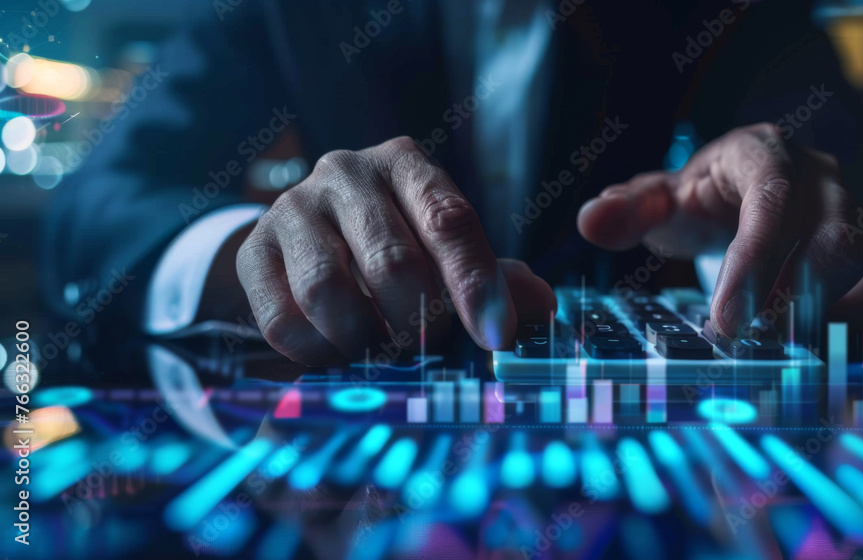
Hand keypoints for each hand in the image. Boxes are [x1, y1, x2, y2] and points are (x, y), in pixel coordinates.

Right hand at [236, 136, 554, 364]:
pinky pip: (282, 319)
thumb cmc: (396, 242)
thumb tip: (542, 309)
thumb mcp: (445, 249)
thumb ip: (494, 277)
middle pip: (391, 261)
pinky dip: (317, 353)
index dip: (476, 285)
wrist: (308, 236)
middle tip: (431, 350)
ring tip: (384, 356)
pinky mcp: (253, 252)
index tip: (498, 337)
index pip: (450, 221)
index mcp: (407, 166)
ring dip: (366, 342)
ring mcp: (292, 209)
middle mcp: (346, 174)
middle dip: (420, 322)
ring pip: (328, 291)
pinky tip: (339, 353)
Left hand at [577, 123, 862, 337]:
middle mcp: (820, 177)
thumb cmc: (697, 201)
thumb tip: (592, 220)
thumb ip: (627, 210)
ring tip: (790, 342)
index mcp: (762, 155)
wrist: (740, 195)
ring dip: (841, 310)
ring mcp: (858, 207)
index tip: (724, 321)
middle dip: (794, 296)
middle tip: (749, 341)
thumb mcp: (658, 202)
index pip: (772, 199)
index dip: (755, 261)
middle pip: (836, 232)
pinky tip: (835, 338)